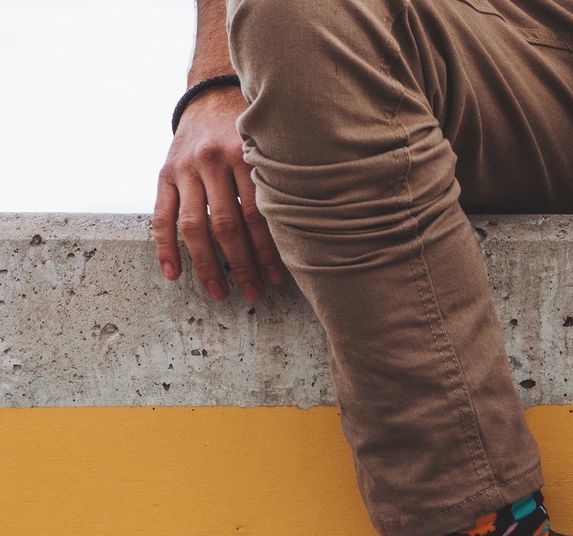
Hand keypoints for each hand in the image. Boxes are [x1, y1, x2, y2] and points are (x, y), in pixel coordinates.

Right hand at [153, 85, 286, 299]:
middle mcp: (211, 161)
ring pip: (194, 226)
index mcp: (244, 156)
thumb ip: (275, 184)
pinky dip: (165, 248)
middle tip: (253, 292)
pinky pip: (162, 216)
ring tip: (218, 292)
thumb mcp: (267, 150)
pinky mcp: (165, 174)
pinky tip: (173, 274)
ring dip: (206, 265)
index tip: (278, 277)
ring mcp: (185, 168)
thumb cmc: (249, 135)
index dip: (267, 250)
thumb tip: (301, 236)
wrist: (210, 97)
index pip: (257, 215)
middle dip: (241, 264)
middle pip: (226, 225)